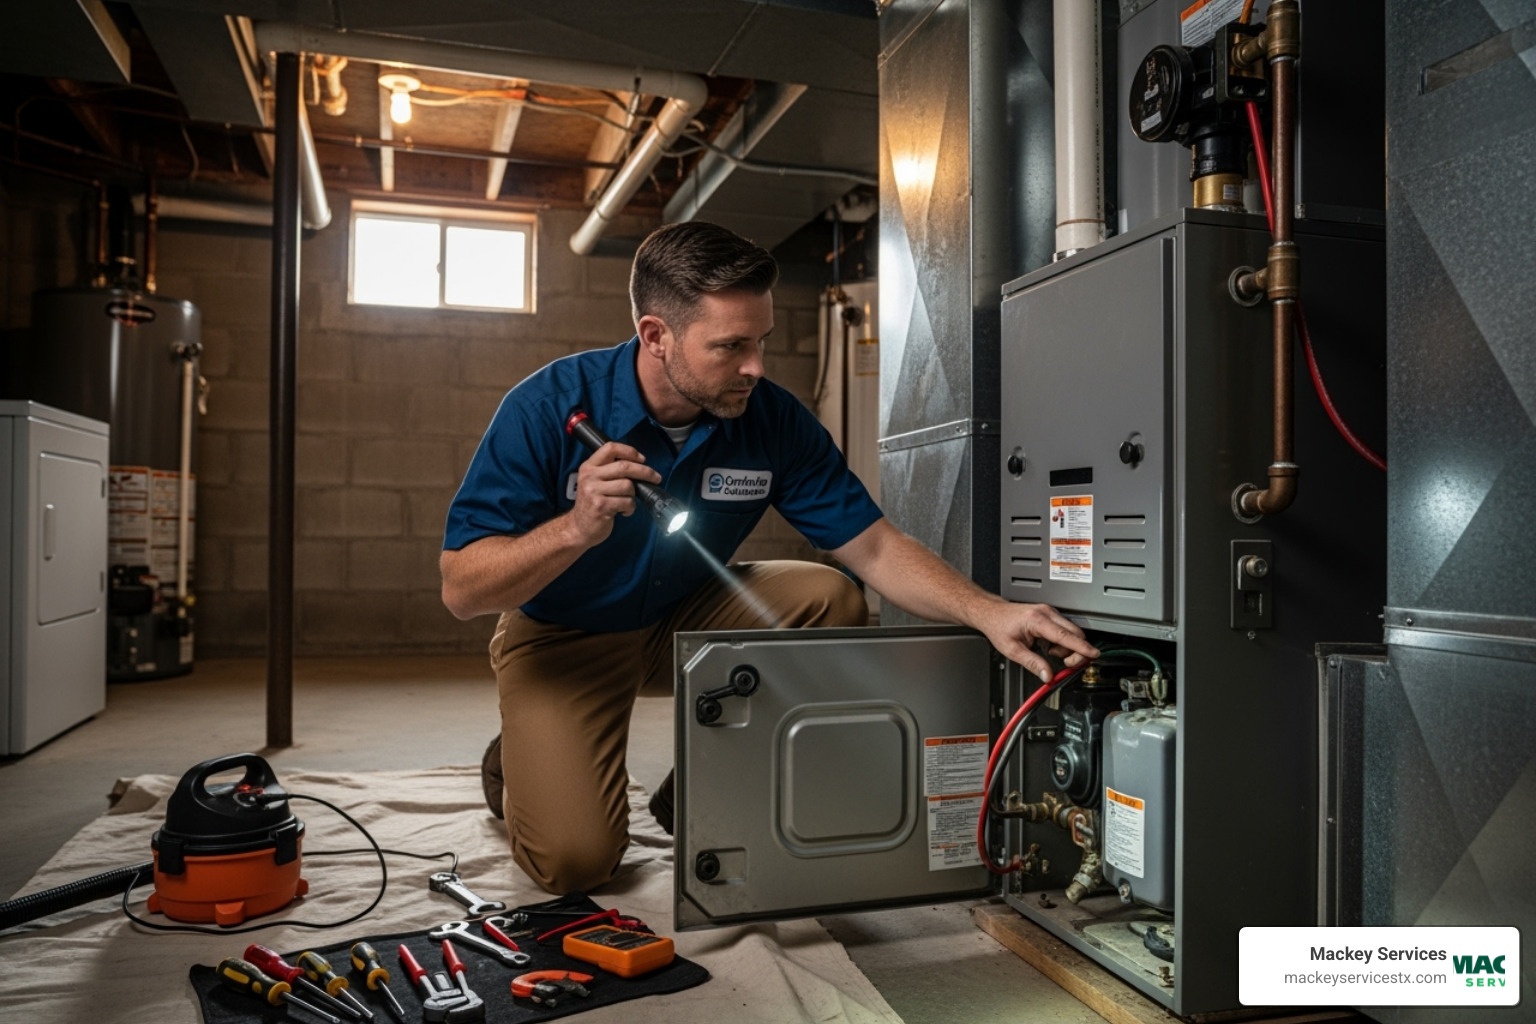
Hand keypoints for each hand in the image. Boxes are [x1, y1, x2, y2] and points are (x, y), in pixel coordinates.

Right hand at [566, 442, 662, 547]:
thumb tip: (639, 465)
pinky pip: (627, 502)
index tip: (642, 459)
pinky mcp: (601, 506)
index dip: (630, 451)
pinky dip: (630, 508)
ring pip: (627, 485)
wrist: (578, 527)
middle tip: (656, 477)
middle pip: (624, 466)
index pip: (610, 448)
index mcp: (588, 467)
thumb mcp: (594, 481)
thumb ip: (610, 471)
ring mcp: (594, 491)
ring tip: (627, 501)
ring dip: (633, 495)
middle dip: (645, 471)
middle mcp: (589, 476)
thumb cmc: (592, 504)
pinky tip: (624, 511)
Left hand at [974, 600, 1098, 682]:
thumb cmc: (999, 627)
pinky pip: (1066, 629)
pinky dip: (1063, 641)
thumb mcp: (1012, 650)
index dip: (1081, 647)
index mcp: (1037, 620)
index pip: (1065, 635)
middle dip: (1076, 651)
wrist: (992, 613)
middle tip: (1065, 663)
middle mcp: (1046, 613)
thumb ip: (1032, 664)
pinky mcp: (1050, 614)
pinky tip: (1049, 645)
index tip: (1093, 654)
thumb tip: (1048, 676)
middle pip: (1075, 633)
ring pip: (1072, 631)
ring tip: (1049, 652)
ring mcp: (1050, 612)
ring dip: (1068, 647)